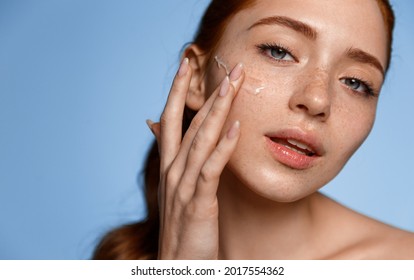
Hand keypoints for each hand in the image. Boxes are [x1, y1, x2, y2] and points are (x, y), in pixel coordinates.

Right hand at [148, 57, 244, 258]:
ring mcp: (183, 186)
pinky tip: (236, 126)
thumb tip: (184, 145)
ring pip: (200, 140)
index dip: (177, 91)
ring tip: (233, 83)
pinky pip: (211, 169)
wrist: (176, 266)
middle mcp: (172, 171)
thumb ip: (183, 164)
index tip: (186, 64)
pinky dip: (223, 147)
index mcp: (169, 167)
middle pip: (188, 123)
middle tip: (219, 64)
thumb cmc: (183, 228)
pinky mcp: (198, 203)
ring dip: (218, 110)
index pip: (171, 120)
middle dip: (203, 92)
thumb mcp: (179, 192)